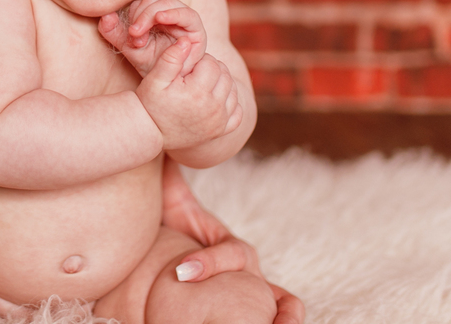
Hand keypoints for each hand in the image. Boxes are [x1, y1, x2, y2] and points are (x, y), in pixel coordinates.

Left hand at [100, 0, 206, 77]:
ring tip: (141, 31)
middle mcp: (169, 14)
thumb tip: (105, 15)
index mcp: (154, 16)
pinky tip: (161, 18)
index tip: (130, 34)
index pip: (142, 3)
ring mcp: (184, 20)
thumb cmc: (151, 65)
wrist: (168, 84)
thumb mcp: (128, 47)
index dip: (133, 14)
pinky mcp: (196, 29)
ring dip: (151, 14)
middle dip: (141, 15)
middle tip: (134, 34)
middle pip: (154, 0)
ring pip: (167, 3)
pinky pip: (187, 14)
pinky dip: (173, 13)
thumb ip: (114, 32)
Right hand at [132, 33, 240, 151]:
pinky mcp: (220, 130)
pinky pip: (238, 111)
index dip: (200, 60)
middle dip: (211, 69)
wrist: (150, 132)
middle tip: (193, 74)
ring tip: (201, 84)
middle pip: (224, 75)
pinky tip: (215, 99)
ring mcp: (219, 121)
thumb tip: (187, 40)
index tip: (187, 66)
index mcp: (197, 92)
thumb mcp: (155, 79)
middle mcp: (213, 107)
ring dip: (220, 83)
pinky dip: (230, 102)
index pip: (212, 64)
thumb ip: (171, 58)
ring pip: (233, 90)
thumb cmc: (150, 103)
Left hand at [161, 157, 304, 323]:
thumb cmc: (173, 232)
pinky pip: (273, 317)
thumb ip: (171, 177)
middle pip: (268, 287)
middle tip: (273, 317)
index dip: (209, 262)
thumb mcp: (173, 206)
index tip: (180, 272)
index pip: (233, 254)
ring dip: (286, 319)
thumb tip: (164, 144)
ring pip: (283, 305)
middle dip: (274, 303)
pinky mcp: (248, 312)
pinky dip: (279, 323)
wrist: (169, 257)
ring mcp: (251, 294)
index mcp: (232, 249)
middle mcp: (248, 273)